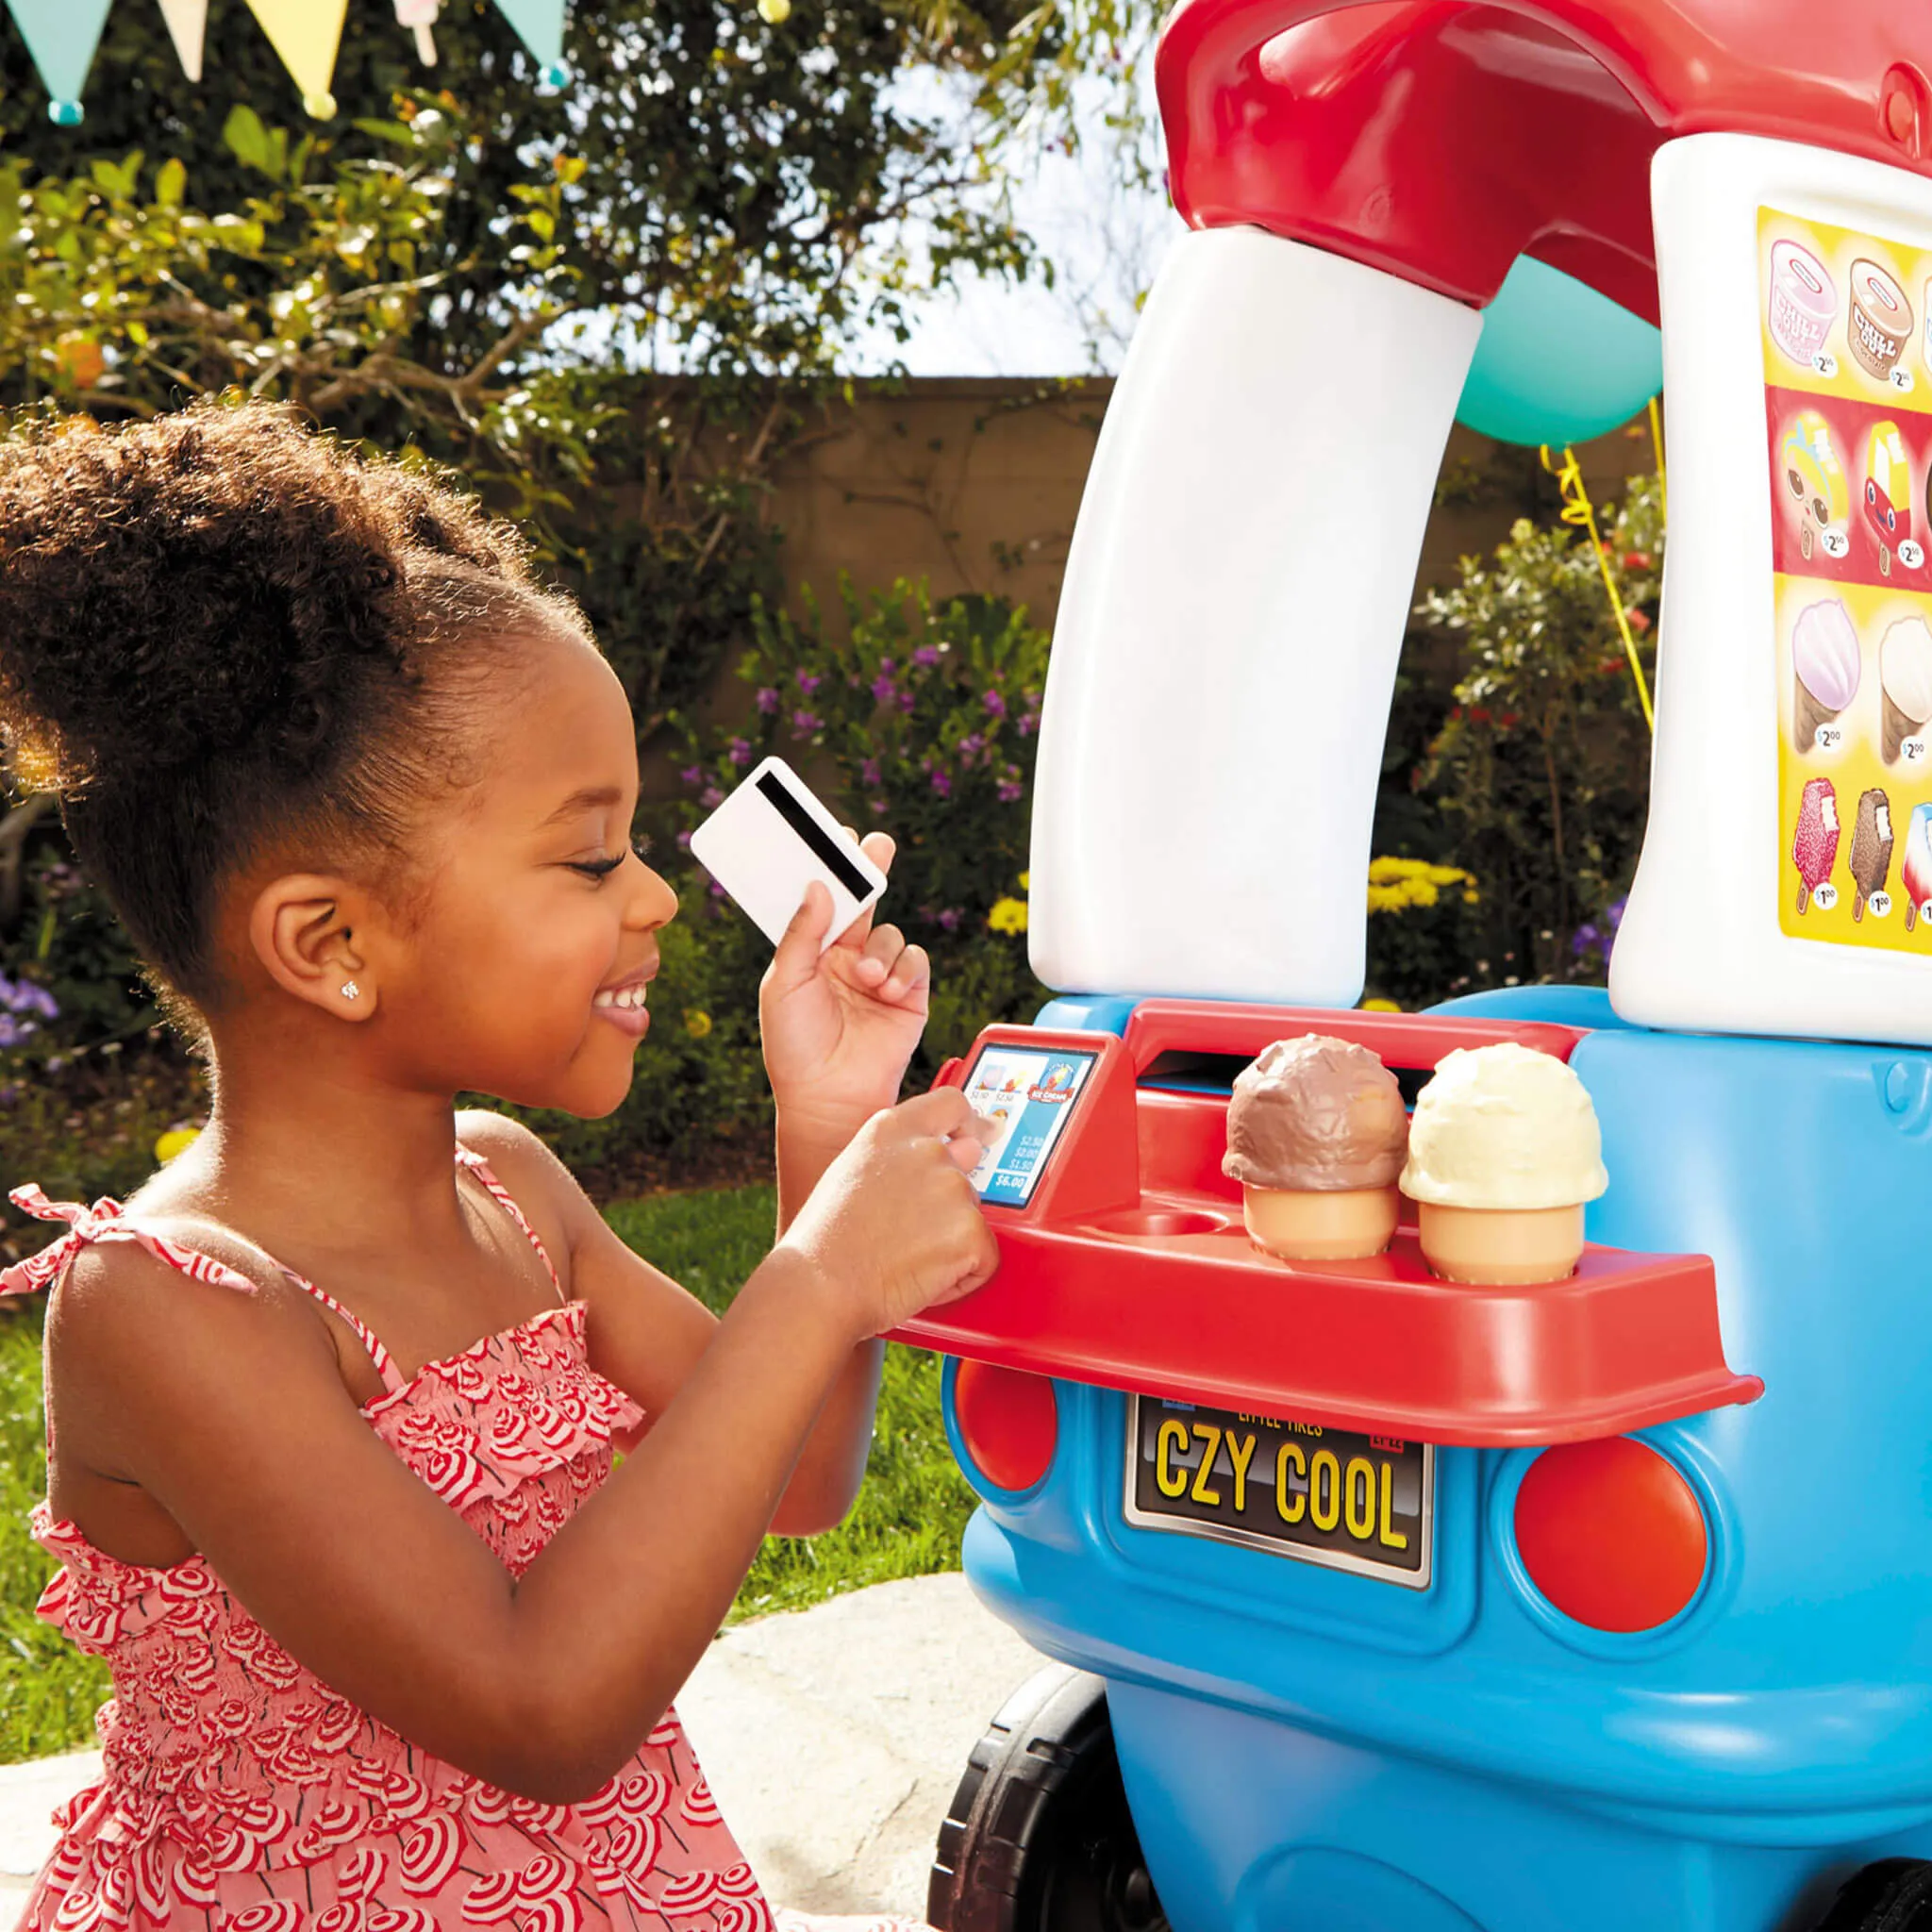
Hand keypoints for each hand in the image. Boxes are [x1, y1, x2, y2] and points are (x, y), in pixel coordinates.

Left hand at [760, 831, 929, 1135]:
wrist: (828, 1096)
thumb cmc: (795, 1046)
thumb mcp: (783, 983)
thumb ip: (802, 933)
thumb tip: (818, 886)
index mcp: (812, 951)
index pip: (825, 898)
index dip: (832, 868)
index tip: (837, 837)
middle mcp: (847, 958)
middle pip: (865, 902)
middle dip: (872, 871)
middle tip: (877, 845)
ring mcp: (879, 976)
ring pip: (891, 935)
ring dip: (881, 951)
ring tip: (867, 978)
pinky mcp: (909, 996)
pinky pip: (916, 962)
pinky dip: (905, 969)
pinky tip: (888, 989)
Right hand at [776, 1088, 1000, 1338]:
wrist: (820, 1287)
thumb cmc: (824, 1243)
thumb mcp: (851, 1173)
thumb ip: (895, 1159)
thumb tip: (931, 1164)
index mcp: (892, 1129)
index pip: (951, 1104)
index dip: (967, 1123)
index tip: (977, 1137)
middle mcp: (928, 1149)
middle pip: (966, 1170)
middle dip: (949, 1202)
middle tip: (912, 1235)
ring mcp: (953, 1188)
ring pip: (972, 1217)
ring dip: (950, 1242)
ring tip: (904, 1259)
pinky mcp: (971, 1230)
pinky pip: (984, 1257)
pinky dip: (962, 1276)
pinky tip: (921, 1279)